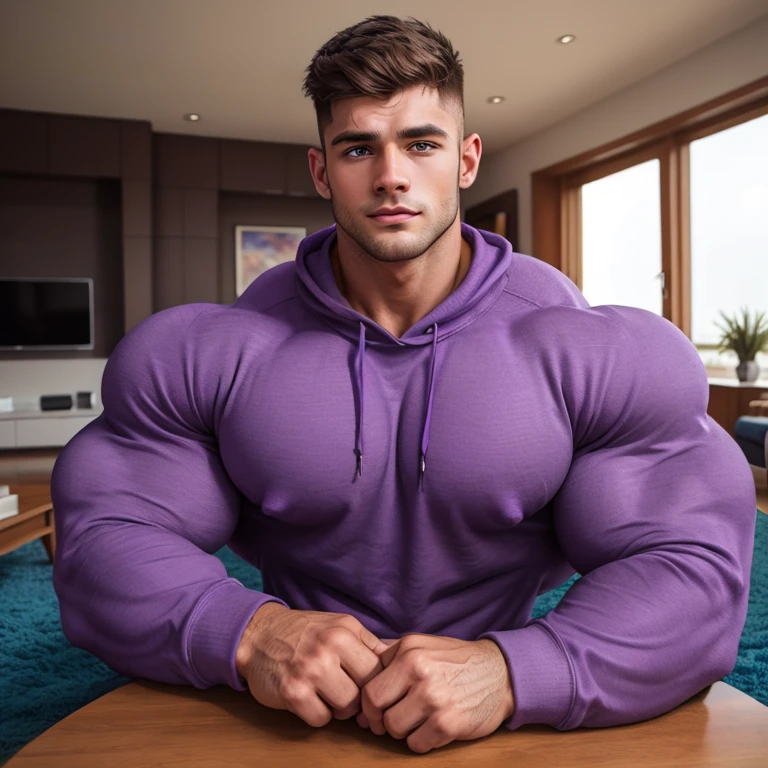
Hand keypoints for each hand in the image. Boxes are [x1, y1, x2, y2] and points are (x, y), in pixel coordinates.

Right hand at [235, 603, 389, 726]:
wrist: (258, 634)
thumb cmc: (304, 633)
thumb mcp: (339, 626)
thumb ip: (367, 644)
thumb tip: (399, 664)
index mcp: (346, 629)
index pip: (380, 668)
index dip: (378, 685)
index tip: (371, 691)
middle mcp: (329, 646)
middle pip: (366, 691)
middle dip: (359, 698)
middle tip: (346, 693)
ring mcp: (310, 669)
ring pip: (346, 708)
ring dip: (338, 708)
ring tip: (326, 692)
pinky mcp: (292, 691)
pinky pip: (321, 719)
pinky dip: (317, 714)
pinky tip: (308, 698)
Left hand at [357, 634, 514, 753]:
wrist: (500, 673)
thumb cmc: (455, 660)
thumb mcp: (420, 645)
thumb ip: (390, 655)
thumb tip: (357, 676)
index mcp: (409, 651)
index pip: (369, 686)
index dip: (368, 704)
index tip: (374, 711)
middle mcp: (419, 671)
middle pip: (377, 709)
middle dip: (380, 719)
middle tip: (390, 720)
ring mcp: (434, 698)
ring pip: (394, 729)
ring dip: (402, 730)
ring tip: (416, 720)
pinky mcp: (448, 723)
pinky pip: (416, 745)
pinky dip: (420, 741)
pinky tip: (432, 728)